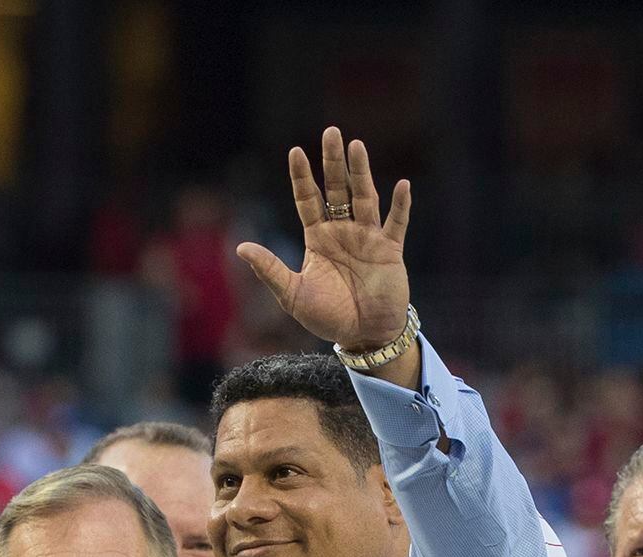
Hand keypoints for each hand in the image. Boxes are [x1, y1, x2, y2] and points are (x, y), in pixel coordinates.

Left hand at [236, 128, 414, 359]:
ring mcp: (368, 238)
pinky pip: (396, 223)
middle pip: (336, 189)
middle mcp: (342, 231)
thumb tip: (240, 247)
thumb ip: (270, 270)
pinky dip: (400, 206)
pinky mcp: (390, 251)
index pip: (308, 199)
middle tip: (330, 132)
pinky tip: (401, 185)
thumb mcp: (292, 295)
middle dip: (332, 162)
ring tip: (356, 145)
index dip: (302, 176)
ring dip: (361, 172)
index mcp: (318, 238)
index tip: (296, 152)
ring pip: (364, 197)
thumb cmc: (328, 317)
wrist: (364, 337)